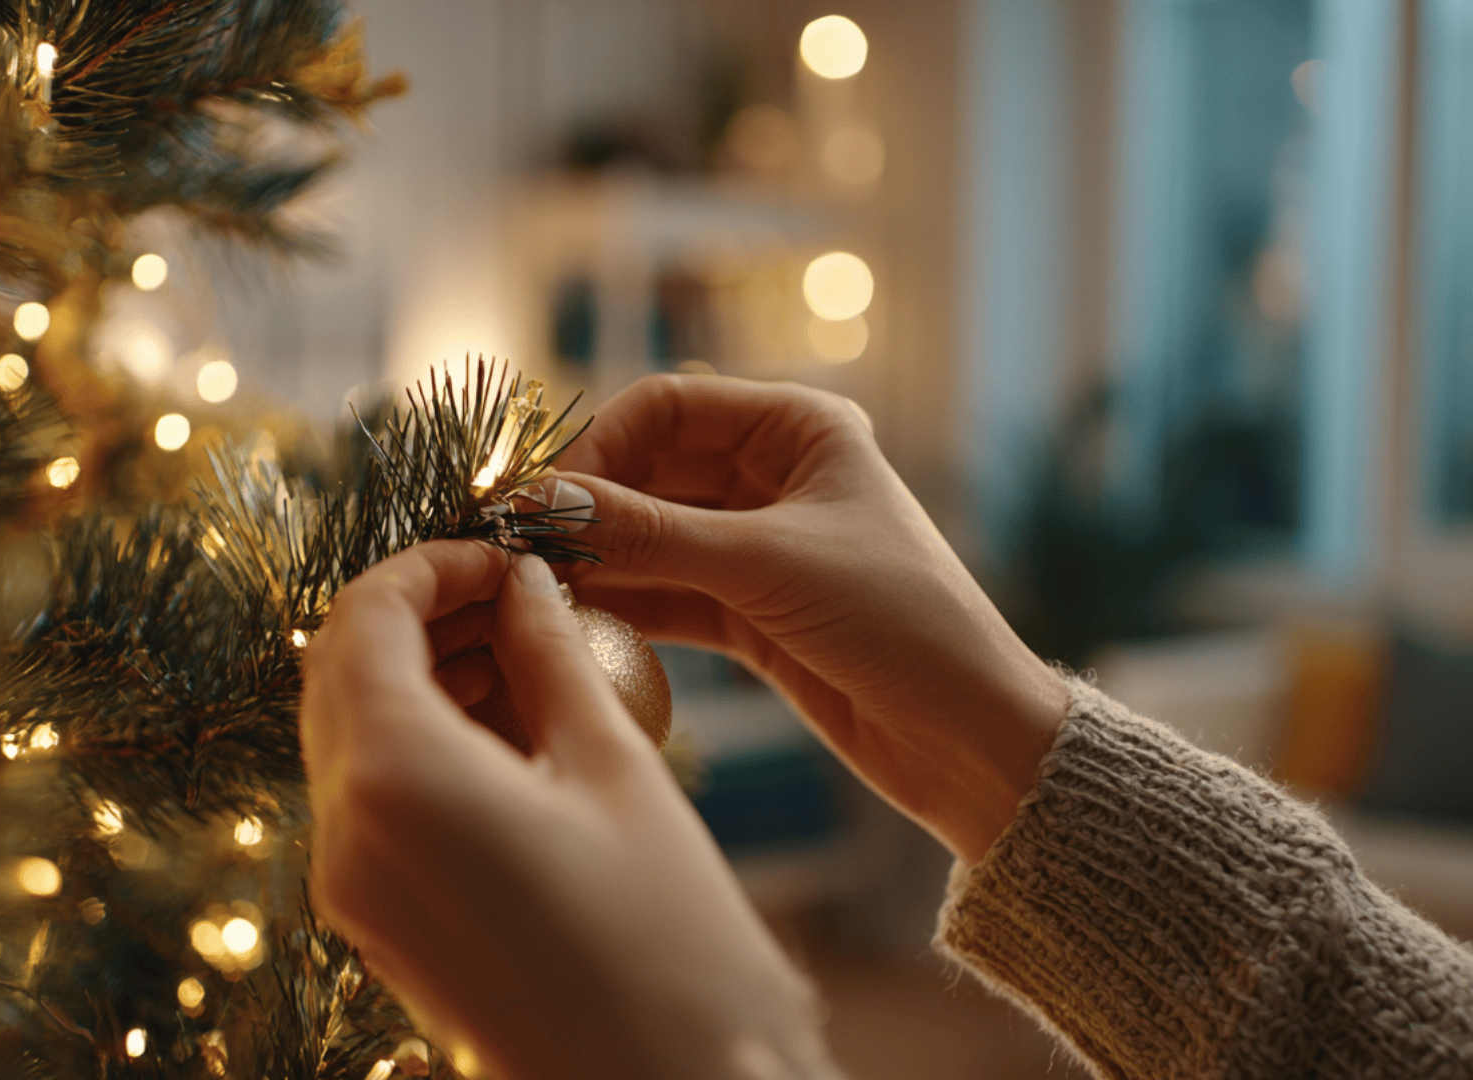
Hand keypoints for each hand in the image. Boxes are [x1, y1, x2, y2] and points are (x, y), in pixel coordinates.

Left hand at [301, 542, 838, 1079]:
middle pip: (337, 671)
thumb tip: (529, 585)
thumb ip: (555, 659)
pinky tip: (507, 732)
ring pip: (348, 734)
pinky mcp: (374, 926)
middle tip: (513, 594)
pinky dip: (418, 742)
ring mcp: (349, 889)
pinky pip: (368, 799)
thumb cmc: (669, 947)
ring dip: (417, 675)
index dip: (429, 564)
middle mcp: (343, 833)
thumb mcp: (617, 775)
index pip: (362, 618)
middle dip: (416, 614)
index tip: (504, 555)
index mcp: (396, 780)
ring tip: (523, 656)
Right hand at [550, 375, 1066, 862]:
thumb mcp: (765, 568)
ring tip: (534, 592)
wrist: (970, 737)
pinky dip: (621, 604)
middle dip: (588, 508)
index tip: (542, 500)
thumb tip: (543, 502)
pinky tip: (573, 621)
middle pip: (648, 470)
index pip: (666, 406)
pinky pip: (663, 592)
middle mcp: (773, 474)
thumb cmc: (899, 623)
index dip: (598, 446)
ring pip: (649, 537)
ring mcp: (756, 544)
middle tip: (521, 551)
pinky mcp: (746, 610)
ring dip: (596, 561)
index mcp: (799, 427)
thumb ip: (650, 535)